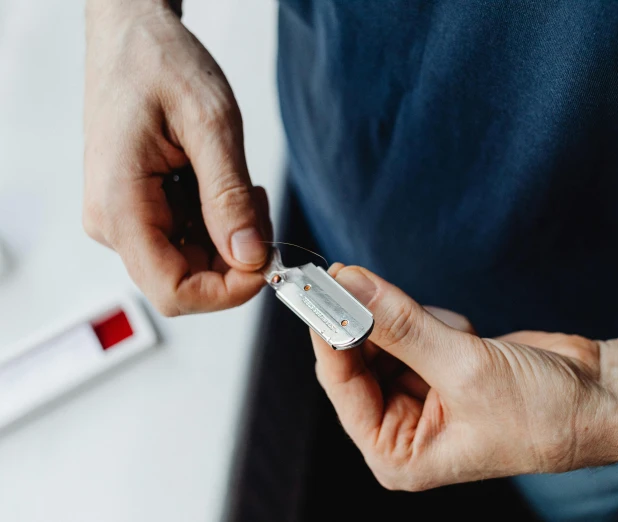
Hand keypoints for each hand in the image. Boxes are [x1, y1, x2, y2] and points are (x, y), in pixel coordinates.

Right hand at [83, 0, 269, 315]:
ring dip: (231, 238)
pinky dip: (220, 223)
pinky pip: (186, 239)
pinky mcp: (140, 209)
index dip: (228, 291)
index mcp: (120, 206)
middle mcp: (115, 222)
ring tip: (244, 187)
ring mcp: (126, 217)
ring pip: (191, 263)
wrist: (132, 34)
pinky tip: (226, 187)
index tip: (267, 261)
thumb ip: (229, 196)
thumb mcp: (209, 123)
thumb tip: (250, 255)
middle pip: (186, 281)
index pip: (174, 291)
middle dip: (237, 258)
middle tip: (261, 208)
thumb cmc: (158, 62)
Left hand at [310, 264, 617, 490]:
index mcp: (396, 453)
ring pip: (383, 335)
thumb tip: (350, 287)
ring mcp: (419, 394)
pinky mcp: (437, 365)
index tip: (322, 284)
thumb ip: (401, 325)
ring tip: (457, 333)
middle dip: (371, 321)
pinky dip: (435, 319)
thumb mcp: (464, 368)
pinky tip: (469, 334)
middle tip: (362, 277)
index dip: (329, 331)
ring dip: (414, 320)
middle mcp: (401, 427)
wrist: (599, 397)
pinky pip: (411, 327)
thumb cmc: (542, 412)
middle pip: (356, 357)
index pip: (340, 384)